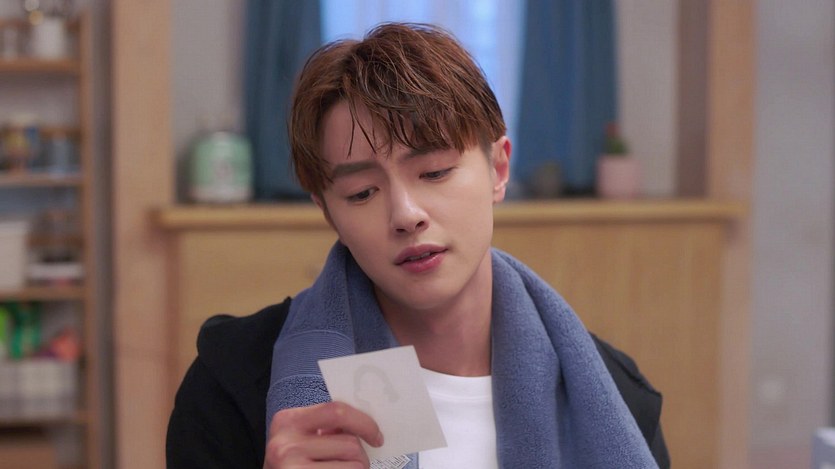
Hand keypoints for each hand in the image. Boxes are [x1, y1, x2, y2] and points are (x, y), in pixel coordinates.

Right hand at [264, 401, 383, 467]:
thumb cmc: (292, 464)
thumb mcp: (301, 440)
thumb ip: (325, 427)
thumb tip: (366, 422)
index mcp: (287, 421)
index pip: (336, 410)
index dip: (364, 422)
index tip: (377, 436)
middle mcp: (285, 444)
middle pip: (350, 442)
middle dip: (362, 455)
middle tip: (361, 463)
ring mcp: (291, 466)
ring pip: (354, 465)